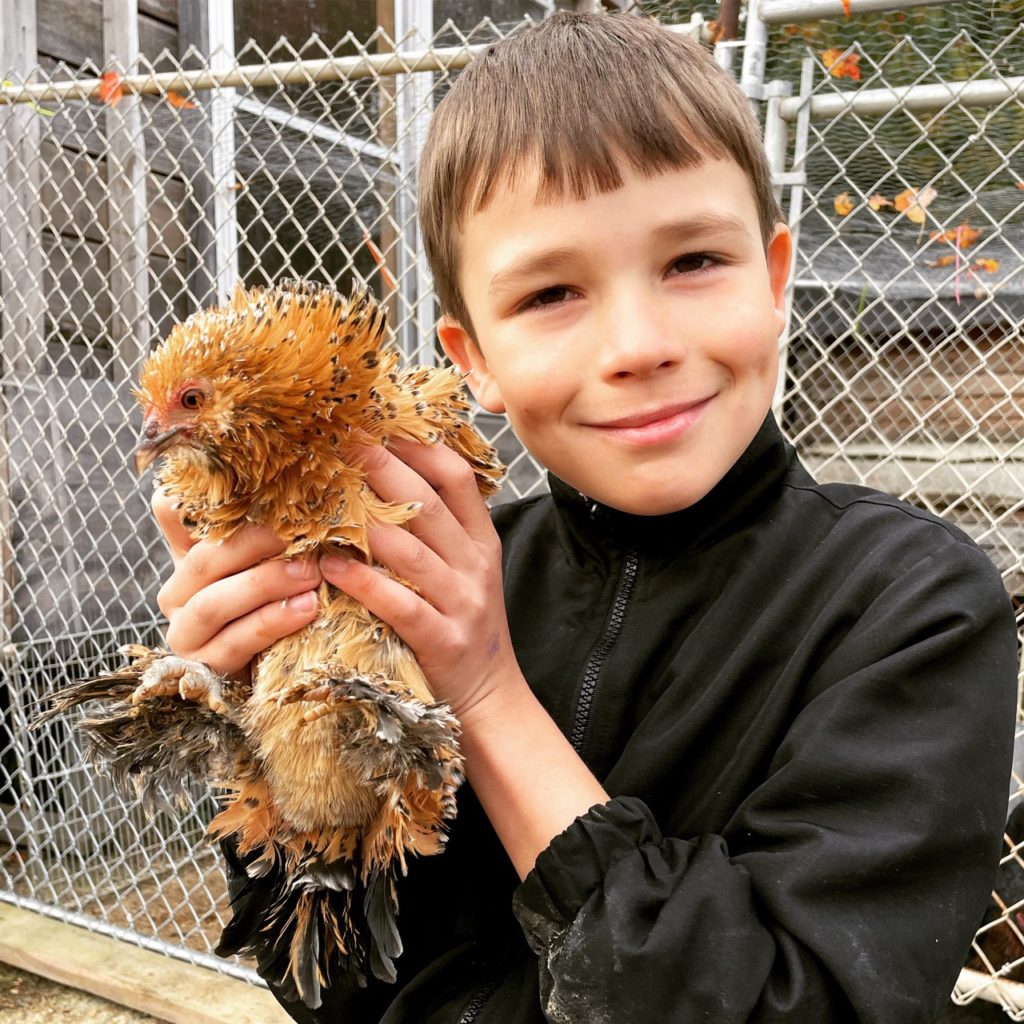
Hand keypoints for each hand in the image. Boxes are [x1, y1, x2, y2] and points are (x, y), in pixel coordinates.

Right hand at [151, 489, 321, 678]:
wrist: (281, 666)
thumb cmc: (281, 599)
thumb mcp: (276, 557)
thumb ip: (273, 524)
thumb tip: (294, 477)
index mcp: (186, 556)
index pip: (171, 512)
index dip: (192, 497)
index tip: (243, 482)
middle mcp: (176, 593)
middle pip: (203, 560)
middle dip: (254, 544)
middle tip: (303, 533)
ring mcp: (185, 634)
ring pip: (214, 604)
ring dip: (266, 584)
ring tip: (310, 573)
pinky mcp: (206, 668)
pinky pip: (237, 642)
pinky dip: (274, 622)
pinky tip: (307, 608)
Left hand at [318, 440, 522, 718]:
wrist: (491, 696)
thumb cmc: (464, 626)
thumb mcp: (466, 571)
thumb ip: (438, 530)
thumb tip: (385, 480)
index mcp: (480, 541)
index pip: (456, 477)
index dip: (417, 447)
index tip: (376, 427)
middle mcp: (474, 565)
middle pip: (428, 504)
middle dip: (382, 468)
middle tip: (340, 442)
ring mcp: (461, 602)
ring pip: (411, 552)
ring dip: (365, 523)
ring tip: (324, 498)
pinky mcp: (442, 640)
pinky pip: (401, 605)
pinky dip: (365, 584)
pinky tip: (332, 568)